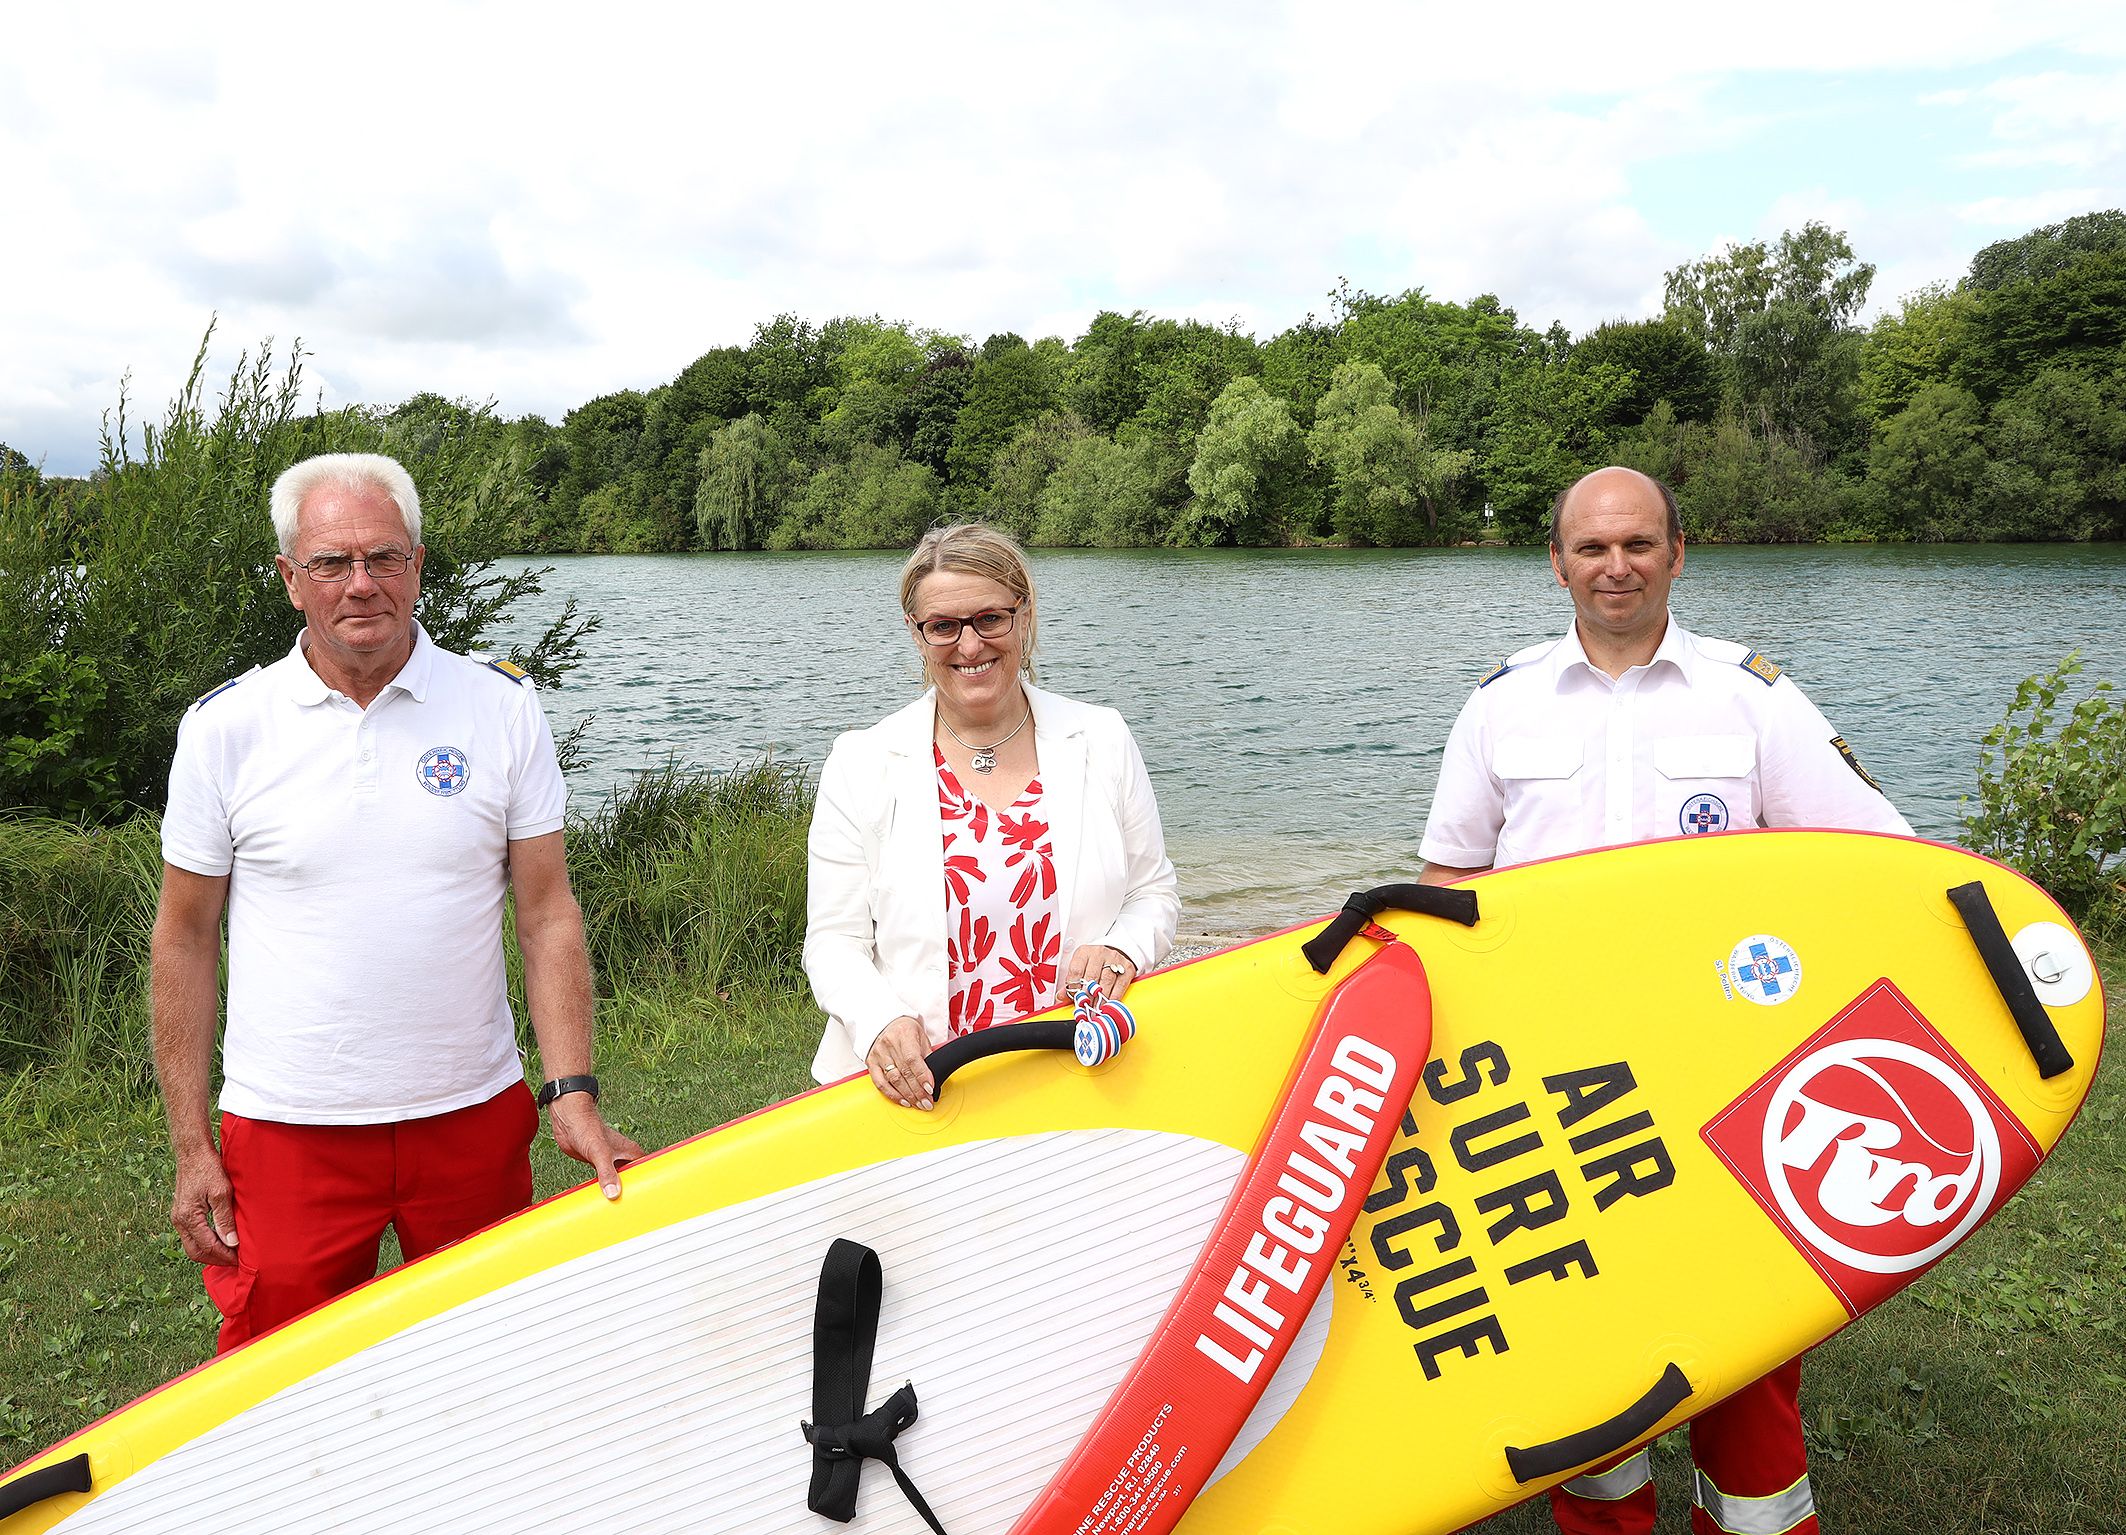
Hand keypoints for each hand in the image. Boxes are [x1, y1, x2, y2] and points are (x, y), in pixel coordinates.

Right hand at [171, 1144, 238, 1265]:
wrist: (193, 1153)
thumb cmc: (208, 1169)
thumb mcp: (221, 1193)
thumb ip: (224, 1219)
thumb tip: (230, 1243)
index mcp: (188, 1217)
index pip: (207, 1246)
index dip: (224, 1255)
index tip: (240, 1259)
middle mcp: (179, 1221)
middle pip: (195, 1252)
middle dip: (215, 1259)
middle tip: (235, 1261)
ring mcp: (178, 1218)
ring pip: (192, 1245)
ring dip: (210, 1252)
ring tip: (229, 1253)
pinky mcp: (182, 1213)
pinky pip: (192, 1235)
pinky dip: (205, 1242)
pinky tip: (219, 1240)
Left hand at [549, 1094, 646, 1200]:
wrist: (568, 1120)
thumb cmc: (587, 1128)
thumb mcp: (599, 1153)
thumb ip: (607, 1173)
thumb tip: (613, 1193)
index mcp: (630, 1152)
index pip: (646, 1171)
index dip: (649, 1183)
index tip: (648, 1199)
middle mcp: (622, 1157)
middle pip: (632, 1178)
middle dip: (632, 1191)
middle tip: (631, 1208)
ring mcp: (609, 1161)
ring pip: (618, 1180)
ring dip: (616, 1190)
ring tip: (617, 1208)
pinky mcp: (596, 1164)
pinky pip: (603, 1180)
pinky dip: (603, 1187)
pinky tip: (600, 1198)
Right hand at [866, 1016, 934, 1110]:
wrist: (886, 1023)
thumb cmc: (906, 1030)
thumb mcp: (921, 1037)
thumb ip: (927, 1054)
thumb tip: (934, 1076)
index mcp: (904, 1034)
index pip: (913, 1059)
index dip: (922, 1076)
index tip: (930, 1088)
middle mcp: (889, 1044)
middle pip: (904, 1072)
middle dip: (917, 1091)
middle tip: (927, 1102)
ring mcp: (878, 1054)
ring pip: (893, 1079)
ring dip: (907, 1095)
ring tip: (918, 1104)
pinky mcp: (871, 1063)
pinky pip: (880, 1083)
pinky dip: (892, 1094)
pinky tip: (903, 1101)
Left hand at [1061, 944, 1137, 1003]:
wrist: (1115, 952)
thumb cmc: (1094, 963)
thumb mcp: (1080, 968)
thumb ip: (1070, 983)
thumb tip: (1061, 997)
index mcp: (1084, 952)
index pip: (1076, 970)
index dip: (1074, 987)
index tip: (1074, 999)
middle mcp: (1099, 953)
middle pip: (1091, 976)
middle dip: (1087, 995)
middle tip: (1085, 1007)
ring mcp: (1114, 959)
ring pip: (1106, 981)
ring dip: (1100, 998)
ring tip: (1096, 1009)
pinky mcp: (1127, 967)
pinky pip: (1120, 984)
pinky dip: (1114, 996)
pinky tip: (1109, 1004)